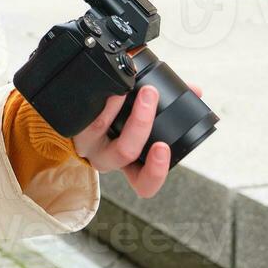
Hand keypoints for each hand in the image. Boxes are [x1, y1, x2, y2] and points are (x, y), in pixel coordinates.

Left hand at [72, 82, 204, 197]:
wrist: (79, 111)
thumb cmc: (119, 121)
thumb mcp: (146, 123)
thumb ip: (172, 108)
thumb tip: (196, 90)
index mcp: (130, 164)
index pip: (144, 184)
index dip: (155, 172)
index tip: (163, 147)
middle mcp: (107, 157)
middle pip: (123, 152)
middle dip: (140, 124)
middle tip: (151, 94)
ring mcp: (87, 140)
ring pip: (99, 128)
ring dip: (116, 105)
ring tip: (128, 85)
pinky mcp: (71, 122)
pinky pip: (82, 112)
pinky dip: (97, 97)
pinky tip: (108, 84)